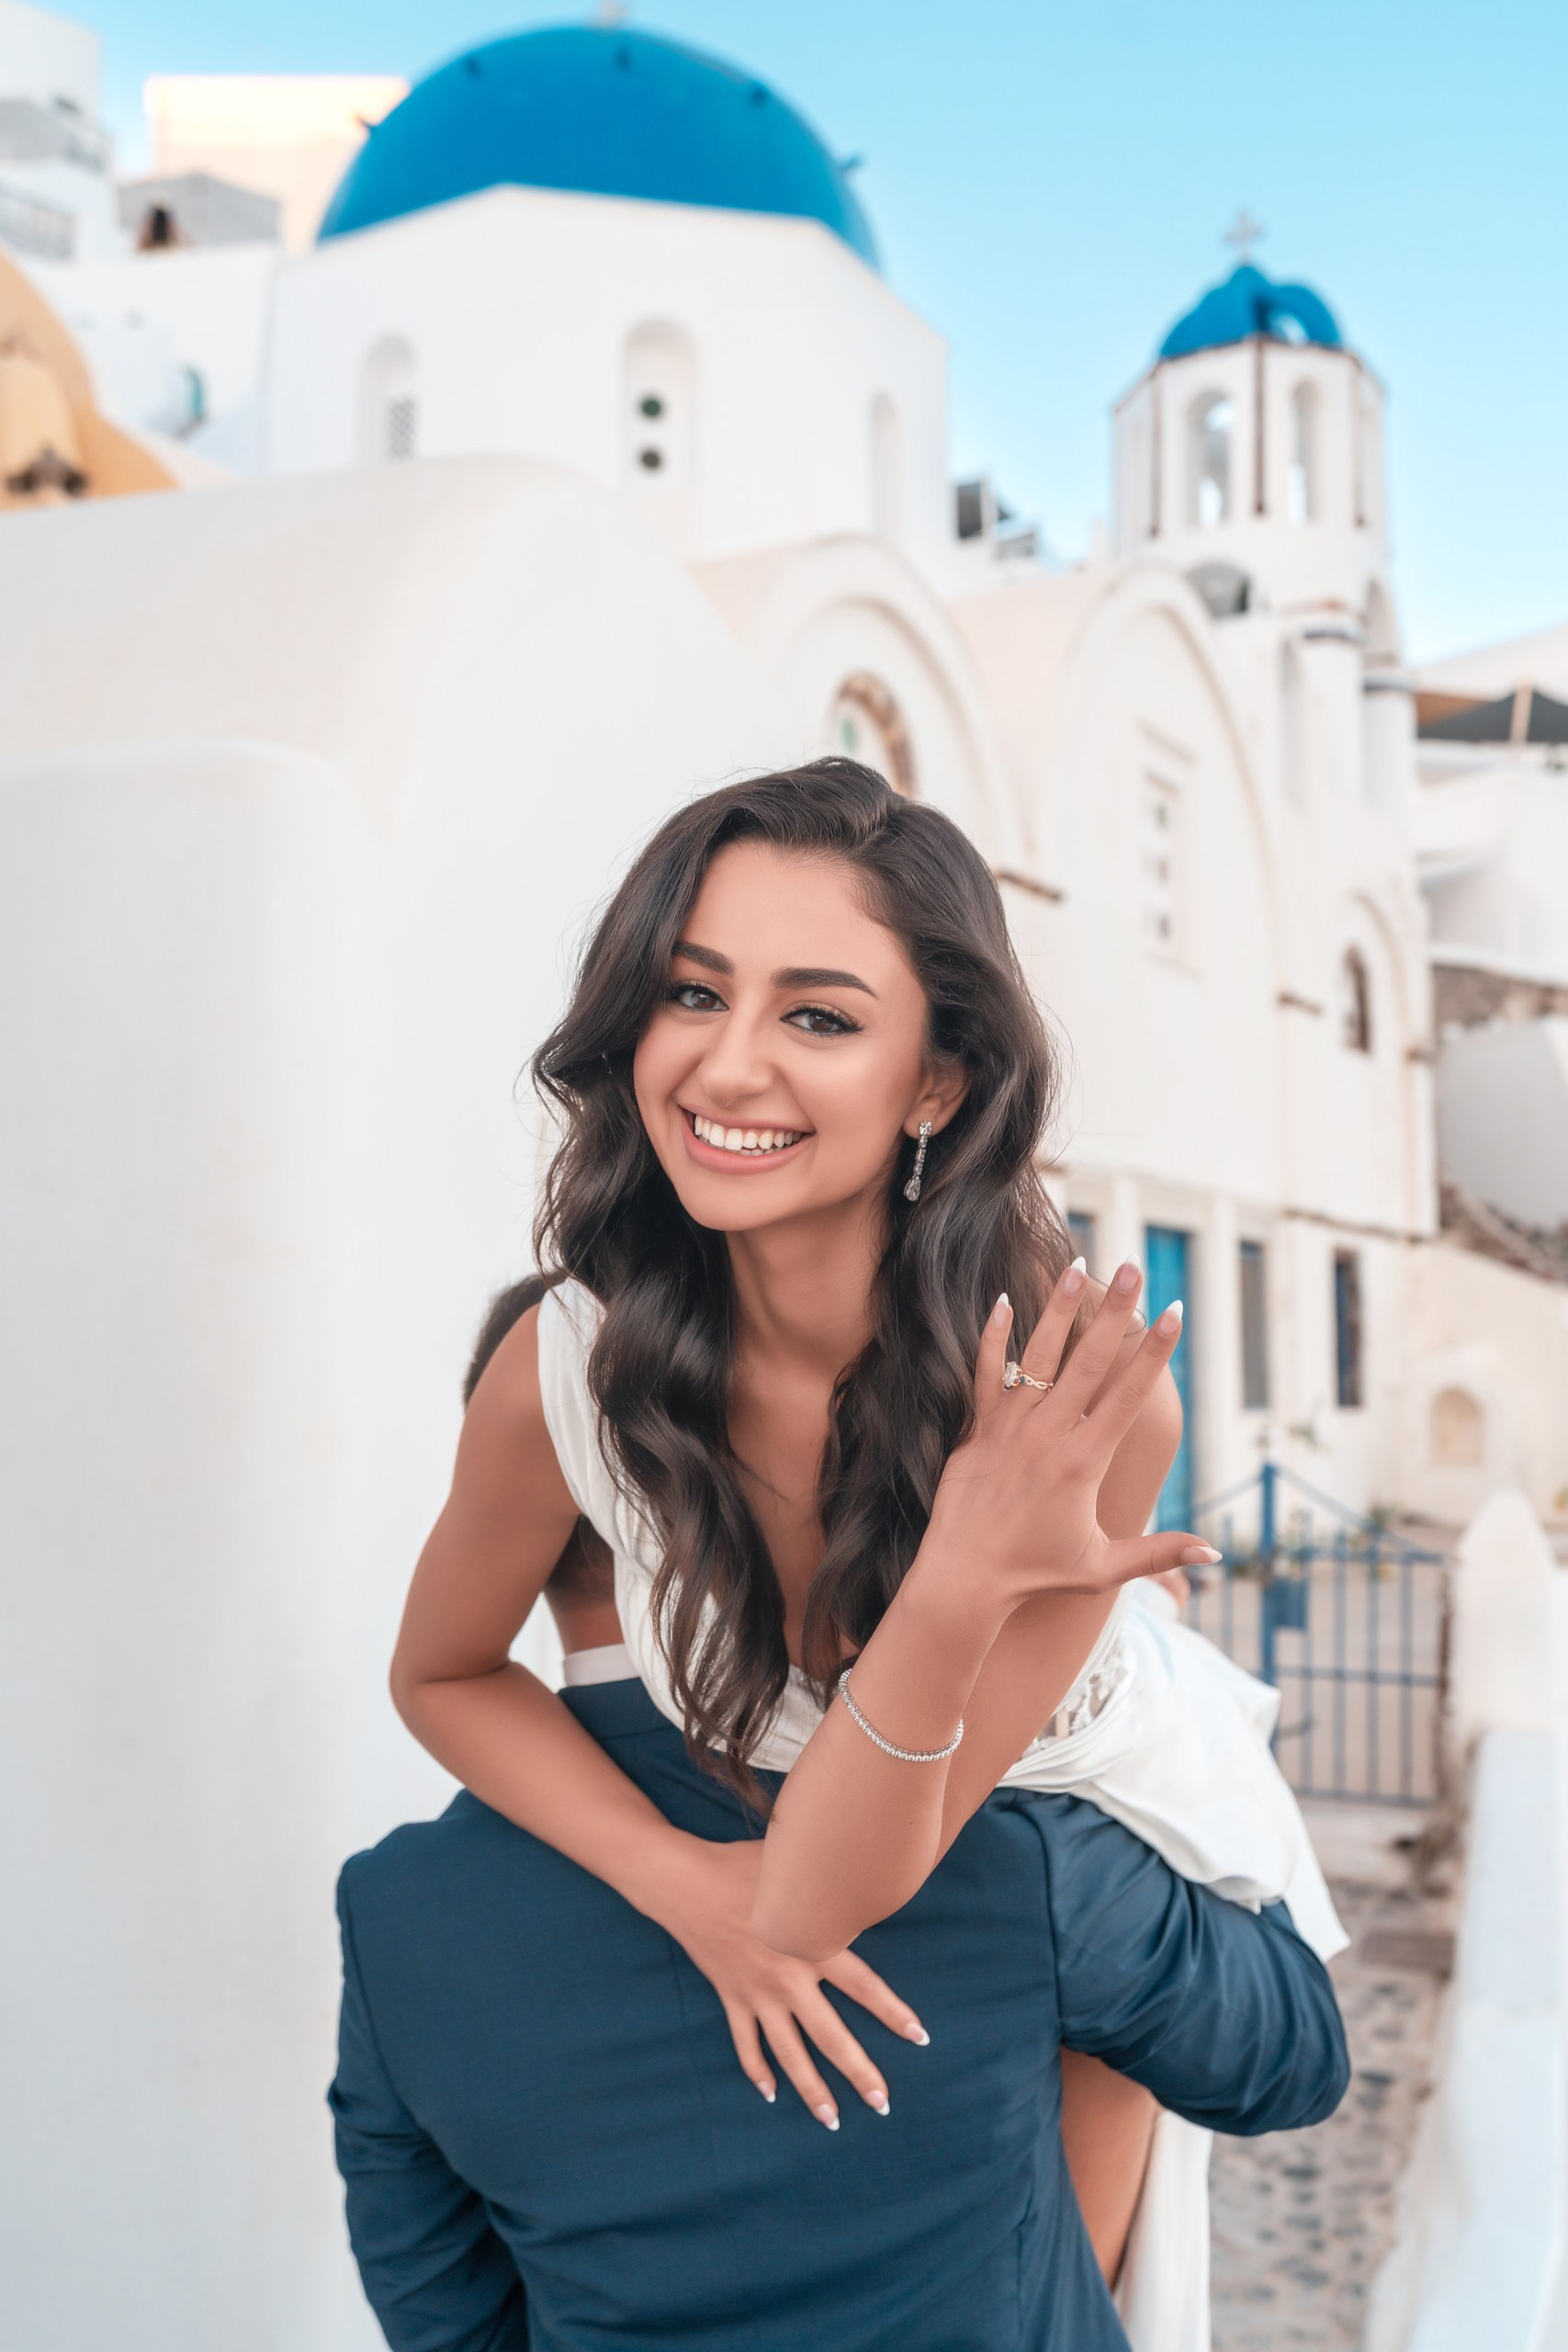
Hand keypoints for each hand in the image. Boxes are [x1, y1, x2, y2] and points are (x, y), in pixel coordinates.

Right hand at [651, 1836, 926, 2127]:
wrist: (685, 1882)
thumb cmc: (743, 1865)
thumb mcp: (794, 1870)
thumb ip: (830, 1886)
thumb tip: (866, 1879)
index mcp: (811, 1945)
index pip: (864, 1987)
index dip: (893, 2013)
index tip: (919, 2037)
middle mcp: (788, 1978)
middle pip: (831, 2036)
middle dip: (859, 2072)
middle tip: (882, 2103)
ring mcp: (757, 1993)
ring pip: (790, 2052)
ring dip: (811, 2088)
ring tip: (832, 2119)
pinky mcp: (731, 1997)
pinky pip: (745, 2043)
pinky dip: (756, 2069)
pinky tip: (769, 2094)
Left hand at [923, 1260, 1217, 1614]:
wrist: (965, 1578)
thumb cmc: (1036, 1575)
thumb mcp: (1104, 1569)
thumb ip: (1158, 1552)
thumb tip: (1215, 1553)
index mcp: (1085, 1461)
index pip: (1128, 1394)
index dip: (1155, 1351)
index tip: (1175, 1312)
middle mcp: (1050, 1435)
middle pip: (1090, 1360)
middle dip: (1116, 1311)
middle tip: (1134, 1267)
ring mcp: (1011, 1427)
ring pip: (1040, 1356)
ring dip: (1060, 1309)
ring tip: (1079, 1265)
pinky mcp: (978, 1429)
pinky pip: (986, 1374)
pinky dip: (994, 1338)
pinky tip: (1005, 1300)